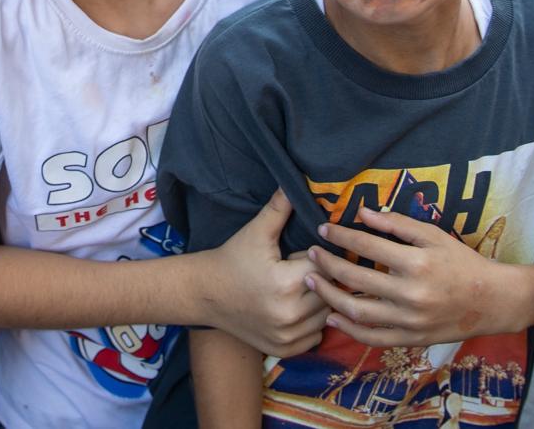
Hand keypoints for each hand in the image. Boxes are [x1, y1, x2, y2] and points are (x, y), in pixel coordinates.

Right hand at [202, 189, 327, 355]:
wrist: (205, 294)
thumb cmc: (232, 259)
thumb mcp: (255, 232)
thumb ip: (279, 209)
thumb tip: (295, 182)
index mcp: (285, 283)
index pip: (324, 268)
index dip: (316, 260)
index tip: (303, 255)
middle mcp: (289, 315)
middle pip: (328, 293)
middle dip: (320, 281)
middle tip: (300, 272)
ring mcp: (287, 336)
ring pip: (326, 317)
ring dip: (320, 303)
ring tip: (299, 290)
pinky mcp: (284, 350)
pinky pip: (315, 337)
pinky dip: (311, 325)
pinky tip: (295, 309)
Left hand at [306, 206, 518, 346]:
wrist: (492, 301)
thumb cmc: (462, 262)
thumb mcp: (434, 235)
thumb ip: (397, 224)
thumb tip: (362, 212)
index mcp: (417, 263)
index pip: (367, 247)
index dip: (341, 236)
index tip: (323, 229)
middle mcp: (411, 294)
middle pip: (356, 279)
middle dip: (328, 265)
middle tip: (311, 254)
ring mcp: (411, 321)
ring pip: (359, 312)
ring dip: (330, 296)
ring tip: (312, 282)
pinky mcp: (412, 339)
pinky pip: (374, 338)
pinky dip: (350, 329)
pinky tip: (333, 316)